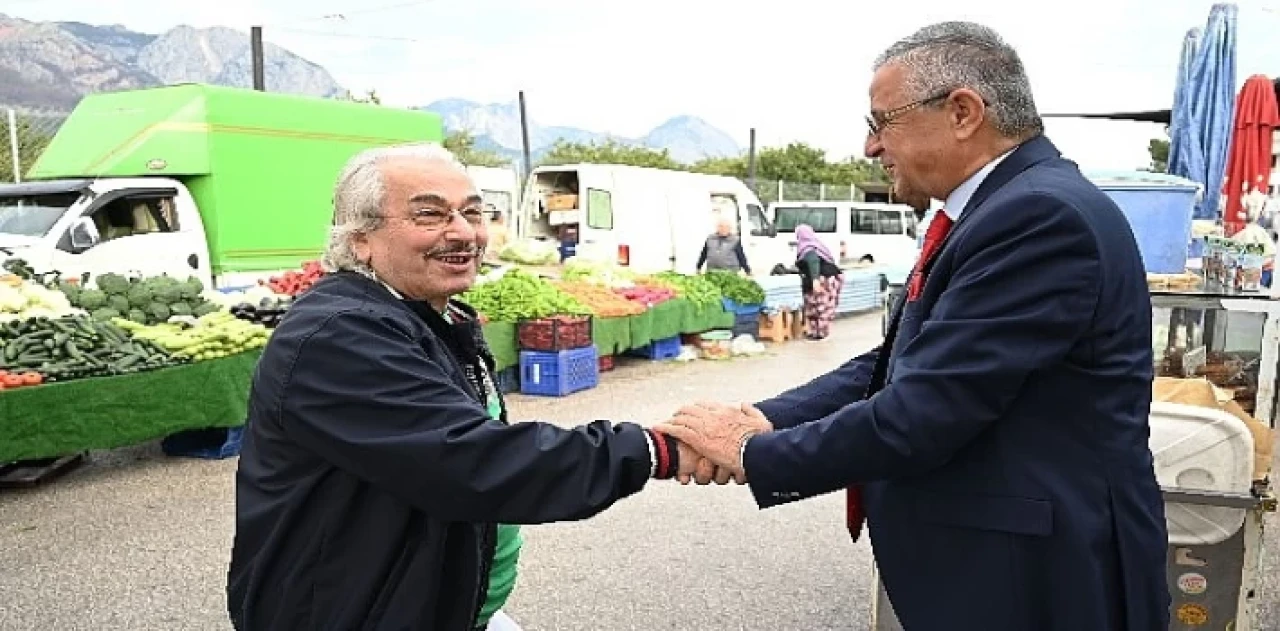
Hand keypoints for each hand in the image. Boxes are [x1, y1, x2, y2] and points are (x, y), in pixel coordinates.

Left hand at [657, 402, 772, 479]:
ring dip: (671, 420)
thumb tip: (743, 403)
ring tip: (663, 423)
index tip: (692, 411)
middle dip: (681, 412)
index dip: (696, 407)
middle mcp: (713, 415)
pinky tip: (659, 428)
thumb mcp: (761, 421)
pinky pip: (678, 430)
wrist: (755, 452)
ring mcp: (705, 426)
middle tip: (674, 417)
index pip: (706, 404)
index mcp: (726, 411)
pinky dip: (666, 428)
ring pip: (682, 418)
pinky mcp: (698, 440)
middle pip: (691, 409)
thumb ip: (751, 410)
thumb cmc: (760, 441)